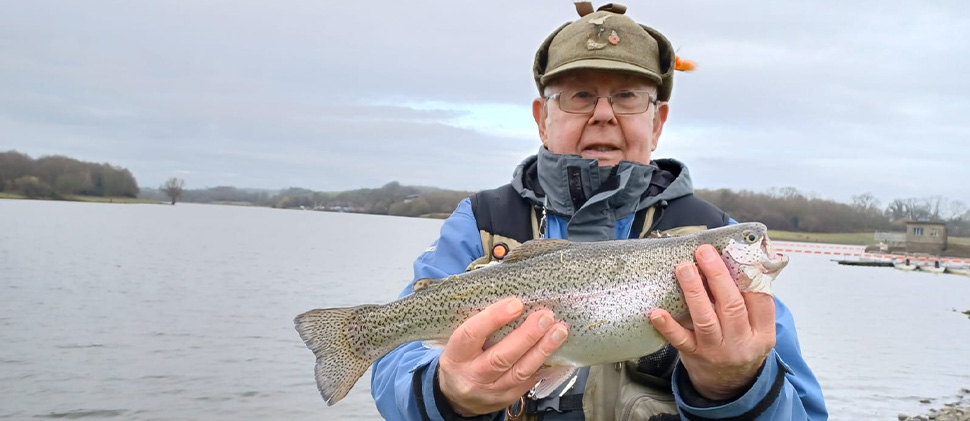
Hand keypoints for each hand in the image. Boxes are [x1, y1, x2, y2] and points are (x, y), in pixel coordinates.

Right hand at [438, 297, 568, 415]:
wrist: (455, 397)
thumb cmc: (460, 359)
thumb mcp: (458, 342)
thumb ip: (479, 325)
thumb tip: (513, 302)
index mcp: (456, 355)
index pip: (471, 334)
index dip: (494, 318)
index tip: (516, 303)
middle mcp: (472, 375)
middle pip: (502, 357)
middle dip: (528, 335)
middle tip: (546, 317)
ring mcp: (490, 391)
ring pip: (520, 372)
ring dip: (543, 350)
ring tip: (559, 332)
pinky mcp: (506, 399)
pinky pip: (528, 382)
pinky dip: (544, 366)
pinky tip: (557, 352)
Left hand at [649, 244, 775, 399]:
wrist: (729, 386)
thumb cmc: (739, 345)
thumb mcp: (755, 328)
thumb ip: (751, 301)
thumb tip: (738, 259)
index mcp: (762, 332)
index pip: (761, 300)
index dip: (747, 275)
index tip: (733, 252)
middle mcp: (741, 342)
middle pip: (732, 307)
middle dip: (717, 277)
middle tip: (704, 253)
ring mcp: (717, 351)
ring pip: (706, 321)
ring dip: (694, 292)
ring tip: (684, 269)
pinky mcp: (694, 356)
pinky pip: (680, 340)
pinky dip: (668, 326)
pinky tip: (657, 313)